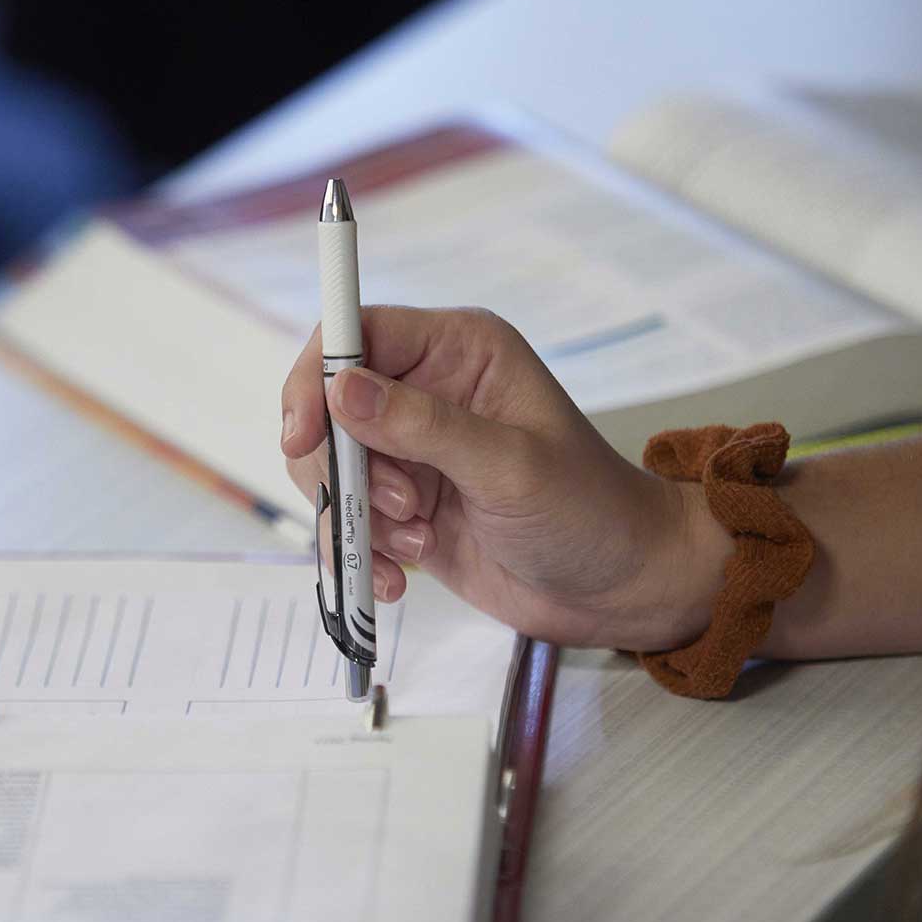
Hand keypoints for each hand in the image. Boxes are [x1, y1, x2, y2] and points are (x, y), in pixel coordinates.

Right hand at [281, 306, 729, 649]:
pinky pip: (345, 522)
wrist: (619, 588)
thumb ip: (421, 426)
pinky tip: (400, 577)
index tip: (302, 433)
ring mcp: (411, 453)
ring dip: (357, 517)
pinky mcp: (403, 509)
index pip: (358, 333)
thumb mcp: (508, 466)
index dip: (318, 377)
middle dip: (344, 467)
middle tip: (398, 507)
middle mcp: (427, 392)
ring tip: (418, 543)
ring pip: (330, 470)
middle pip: (328, 407)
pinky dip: (359, 554)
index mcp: (460, 351)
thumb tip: (342, 388)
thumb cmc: (589, 511)